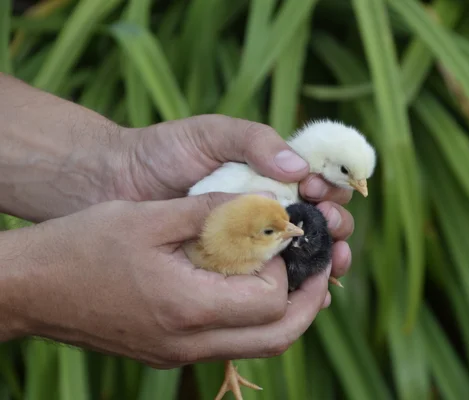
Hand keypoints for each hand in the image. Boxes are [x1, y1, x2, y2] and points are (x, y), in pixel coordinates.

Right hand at [0, 193, 329, 366]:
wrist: (29, 288)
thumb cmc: (82, 246)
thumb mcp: (150, 216)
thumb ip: (214, 210)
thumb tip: (264, 202)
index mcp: (188, 308)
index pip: (270, 300)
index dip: (285, 266)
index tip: (282, 235)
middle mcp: (189, 343)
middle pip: (277, 338)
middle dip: (308, 302)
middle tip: (318, 268)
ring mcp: (178, 355)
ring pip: (257, 347)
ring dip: (285, 314)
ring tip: (293, 277)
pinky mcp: (169, 353)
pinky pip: (230, 343)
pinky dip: (253, 319)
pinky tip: (248, 286)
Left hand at [114, 114, 353, 283]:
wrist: (115, 183)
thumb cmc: (164, 151)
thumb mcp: (212, 134)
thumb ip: (255, 141)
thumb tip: (301, 168)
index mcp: (272, 174)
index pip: (319, 183)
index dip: (329, 188)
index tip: (315, 190)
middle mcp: (269, 208)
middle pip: (322, 221)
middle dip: (334, 224)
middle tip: (327, 225)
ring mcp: (254, 241)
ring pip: (306, 254)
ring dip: (327, 259)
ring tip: (331, 261)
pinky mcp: (236, 269)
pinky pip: (276, 282)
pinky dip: (300, 288)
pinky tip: (314, 294)